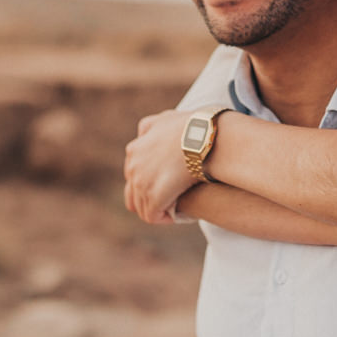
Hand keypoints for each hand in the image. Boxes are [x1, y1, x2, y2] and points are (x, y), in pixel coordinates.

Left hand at [123, 108, 199, 223]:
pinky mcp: (154, 197)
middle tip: (169, 201)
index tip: (166, 185)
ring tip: (175, 209)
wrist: (204, 137)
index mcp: (134, 150)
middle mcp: (133, 167)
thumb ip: (151, 126)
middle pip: (133, 194)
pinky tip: (176, 215)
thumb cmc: (191, 126)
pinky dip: (163, 217)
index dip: (149, 183)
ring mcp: (141, 183)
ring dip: (157, 209)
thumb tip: (144, 133)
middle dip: (150, 199)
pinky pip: (152, 216)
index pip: (132, 175)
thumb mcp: (165, 118)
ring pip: (142, 207)